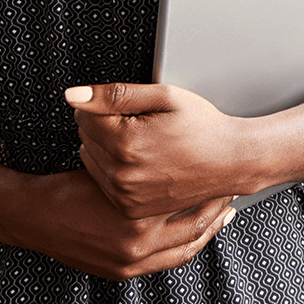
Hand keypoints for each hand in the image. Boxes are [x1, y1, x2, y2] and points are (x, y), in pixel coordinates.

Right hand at [15, 168, 234, 280]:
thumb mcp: (112, 164)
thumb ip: (144, 160)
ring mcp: (130, 263)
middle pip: (195, 231)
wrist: (35, 215)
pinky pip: (165, 261)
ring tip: (221, 214)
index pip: (191, 203)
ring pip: (184, 250)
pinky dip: (183, 246)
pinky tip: (191, 231)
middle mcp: (137, 246)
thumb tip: (179, 149)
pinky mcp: (121, 272)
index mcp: (136, 218)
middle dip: (217, 212)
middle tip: (231, 194)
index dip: (211, 187)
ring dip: (205, 232)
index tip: (224, 173)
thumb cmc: (71, 184)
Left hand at [66, 82, 253, 218]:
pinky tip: (138, 159)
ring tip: (139, 140)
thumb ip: (115, 94)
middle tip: (138, 121)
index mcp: (126, 142)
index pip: (83, 115)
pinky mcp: (130, 209)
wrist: (229, 161)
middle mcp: (121, 174)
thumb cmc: (202, 126)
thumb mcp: (164, 97)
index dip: (103, 103)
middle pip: (84, 137)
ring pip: (89, 158)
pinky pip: (102, 181)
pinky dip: (112, 168)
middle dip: (103, 123)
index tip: (127, 105)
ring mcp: (125, 195)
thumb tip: (73, 95)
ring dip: (104, 146)